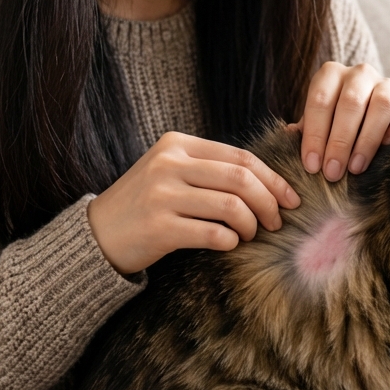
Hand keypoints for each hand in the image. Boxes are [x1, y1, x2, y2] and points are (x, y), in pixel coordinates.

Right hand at [87, 132, 299, 274]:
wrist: (98, 234)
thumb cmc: (146, 204)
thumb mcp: (171, 171)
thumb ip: (211, 167)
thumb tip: (270, 177)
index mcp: (177, 144)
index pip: (241, 156)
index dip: (273, 179)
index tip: (291, 198)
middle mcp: (169, 163)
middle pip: (241, 179)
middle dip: (269, 203)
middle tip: (276, 222)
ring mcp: (162, 194)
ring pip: (231, 207)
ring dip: (251, 225)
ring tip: (250, 235)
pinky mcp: (158, 227)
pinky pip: (212, 234)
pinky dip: (230, 242)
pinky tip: (229, 245)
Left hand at [296, 62, 389, 181]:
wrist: (372, 120)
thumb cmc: (336, 125)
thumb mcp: (317, 124)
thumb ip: (304, 130)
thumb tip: (287, 137)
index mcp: (331, 74)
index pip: (320, 101)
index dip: (315, 134)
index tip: (311, 166)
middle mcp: (360, 73)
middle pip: (350, 103)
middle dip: (339, 142)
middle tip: (332, 173)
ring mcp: (388, 84)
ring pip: (380, 106)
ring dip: (366, 141)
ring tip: (355, 169)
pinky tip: (386, 149)